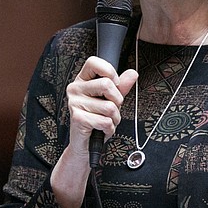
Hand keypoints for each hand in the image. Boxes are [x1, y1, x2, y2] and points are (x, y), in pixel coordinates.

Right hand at [50, 57, 137, 207]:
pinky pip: (105, 121)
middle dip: (117, 101)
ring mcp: (74, 103)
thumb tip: (133, 73)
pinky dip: (109, 128)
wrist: (85, 146)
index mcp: (82, 80)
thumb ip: (122, 87)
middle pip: (107, 84)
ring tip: (105, 122)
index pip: (94, 62)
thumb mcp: (111, 101)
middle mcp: (75, 89)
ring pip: (109, 106)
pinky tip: (101, 130)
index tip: (114, 84)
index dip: (110, 71)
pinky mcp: (77, 118)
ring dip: (114, 118)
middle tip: (111, 109)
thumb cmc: (97, 121)